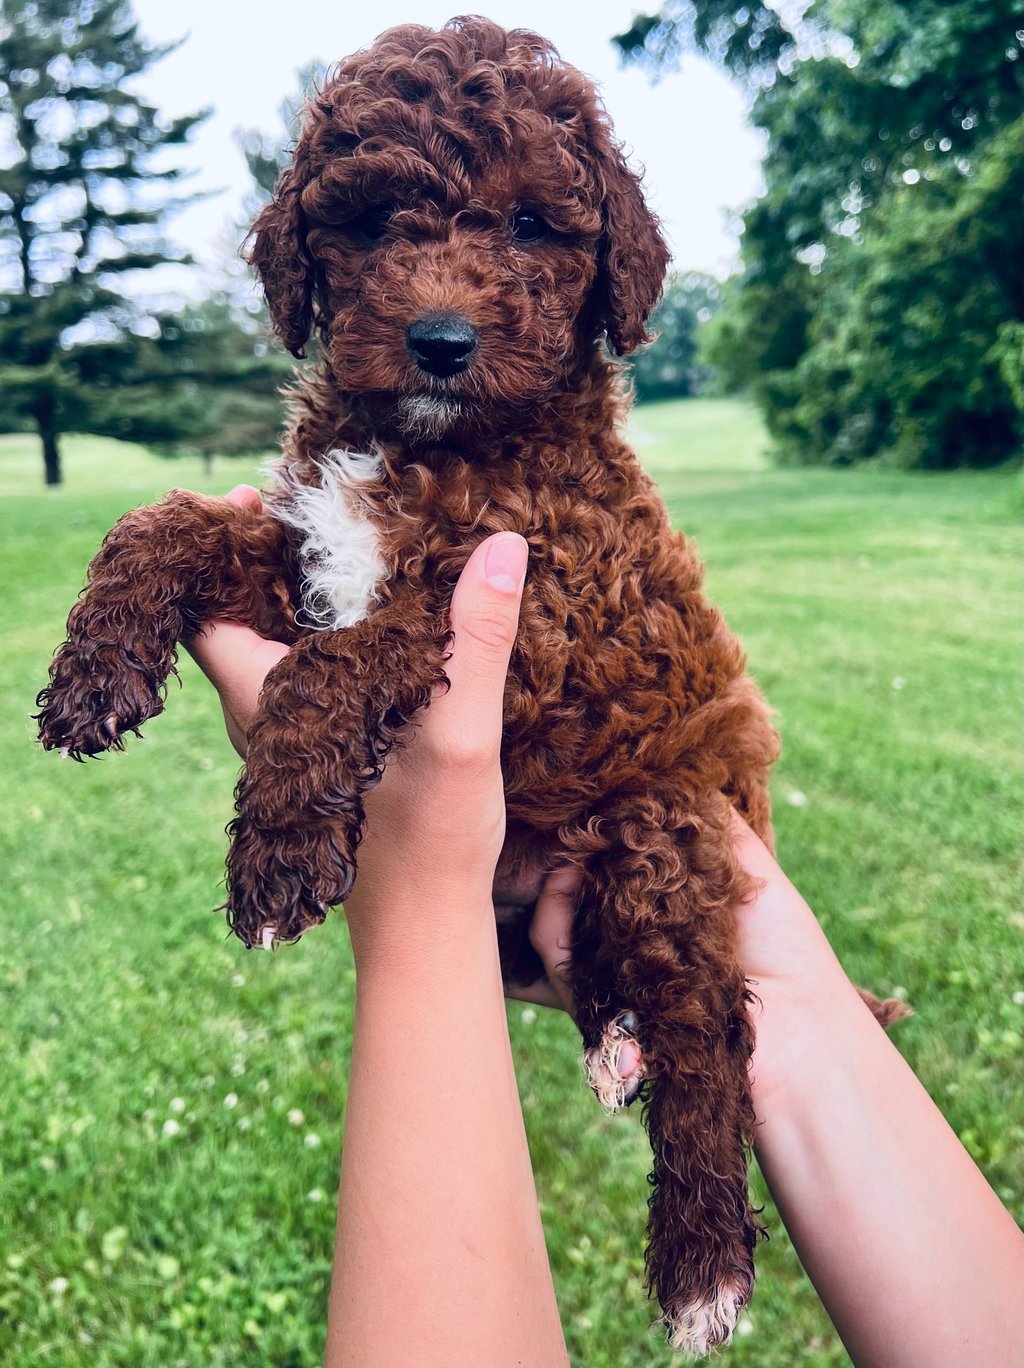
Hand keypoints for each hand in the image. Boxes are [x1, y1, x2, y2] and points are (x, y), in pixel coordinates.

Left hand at [187, 486, 535, 969]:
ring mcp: (289, 737)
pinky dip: (323, 632)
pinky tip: (377, 616)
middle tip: (317, 505)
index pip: (205, 612)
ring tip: (347, 543)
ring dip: (295, 596)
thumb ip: (477, 639)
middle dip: (265, 560)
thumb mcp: (460, 732)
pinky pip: (304, 672)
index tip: (260, 496)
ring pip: (270, 647)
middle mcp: (263, 717)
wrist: (423, 927)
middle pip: (235, 618)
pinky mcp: (323, 749)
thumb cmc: (429, 840)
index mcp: (270, 701)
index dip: (218, 550)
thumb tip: (501, 544)